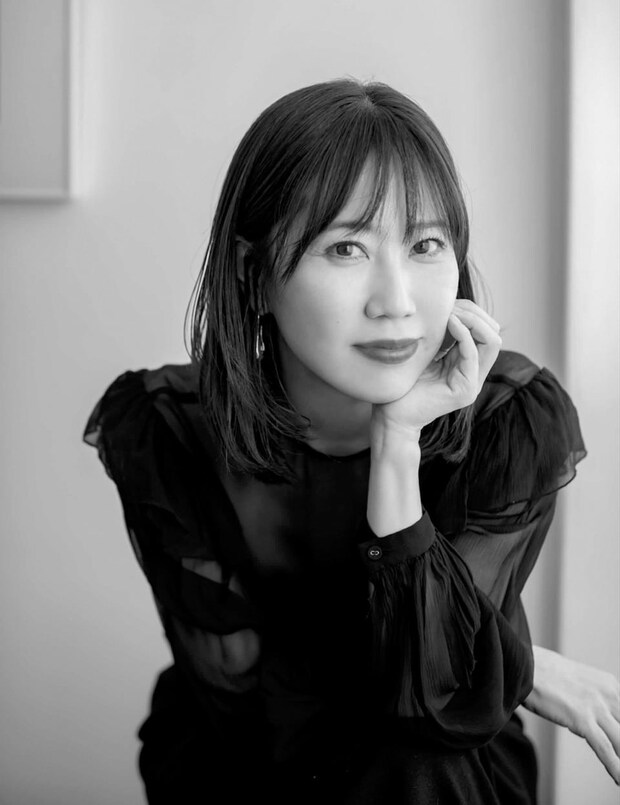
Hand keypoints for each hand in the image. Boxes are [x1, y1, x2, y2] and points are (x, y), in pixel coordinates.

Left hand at [371, 300, 501, 436]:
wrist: (391, 415)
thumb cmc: (402, 383)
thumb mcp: (426, 351)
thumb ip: (441, 336)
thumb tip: (449, 305)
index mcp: (466, 363)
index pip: (485, 331)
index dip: (472, 312)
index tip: (449, 302)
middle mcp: (474, 373)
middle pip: (493, 334)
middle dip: (475, 313)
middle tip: (451, 305)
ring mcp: (472, 383)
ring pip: (491, 342)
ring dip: (472, 321)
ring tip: (451, 312)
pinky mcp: (465, 391)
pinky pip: (473, 355)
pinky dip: (464, 334)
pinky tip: (449, 322)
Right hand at [523, 645, 619, 784]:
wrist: (524, 665)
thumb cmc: (543, 673)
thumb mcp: (578, 683)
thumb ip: (591, 701)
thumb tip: (592, 725)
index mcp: (610, 685)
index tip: (619, 743)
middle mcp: (609, 694)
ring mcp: (596, 707)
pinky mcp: (583, 719)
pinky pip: (605, 749)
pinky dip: (615, 768)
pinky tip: (619, 780)